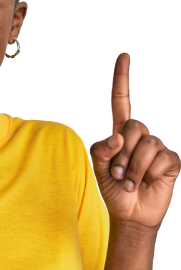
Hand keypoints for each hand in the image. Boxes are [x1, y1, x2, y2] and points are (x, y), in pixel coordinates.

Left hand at [89, 53, 180, 230]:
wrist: (130, 213)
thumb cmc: (112, 190)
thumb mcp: (98, 169)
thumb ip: (101, 150)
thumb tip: (118, 136)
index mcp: (120, 134)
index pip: (121, 102)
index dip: (122, 80)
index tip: (124, 56)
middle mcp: (140, 136)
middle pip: (135, 126)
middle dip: (122, 153)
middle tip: (117, 174)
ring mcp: (157, 148)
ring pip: (147, 145)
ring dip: (133, 169)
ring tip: (130, 183)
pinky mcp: (171, 161)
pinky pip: (161, 159)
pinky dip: (147, 174)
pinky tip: (146, 183)